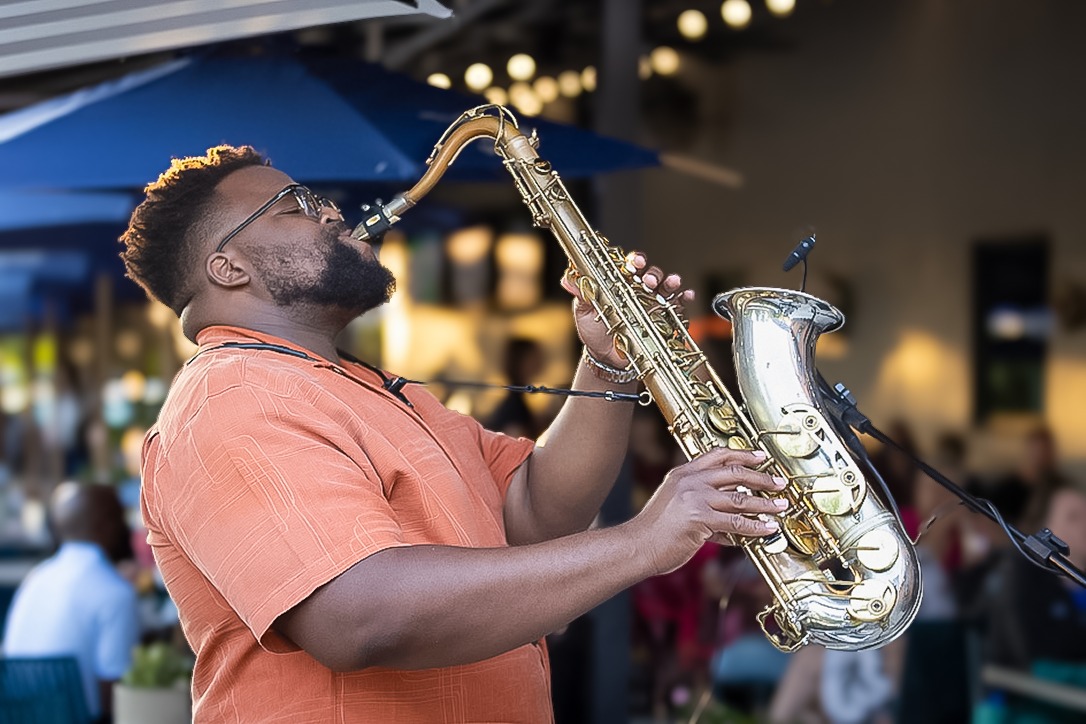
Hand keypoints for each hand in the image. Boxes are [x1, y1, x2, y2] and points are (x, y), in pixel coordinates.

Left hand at [562, 251, 694, 369]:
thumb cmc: (594, 331)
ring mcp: (653, 304)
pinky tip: (686, 296)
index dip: (634, 261)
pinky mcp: (663, 319)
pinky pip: (677, 307)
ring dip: (670, 282)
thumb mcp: (584, 311)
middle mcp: (638, 290)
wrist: (606, 359)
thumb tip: (567, 278)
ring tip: (672, 283)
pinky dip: (683, 299)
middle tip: (649, 280)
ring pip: (666, 288)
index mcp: (620, 284)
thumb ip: (581, 292)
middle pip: (650, 274)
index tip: (634, 263)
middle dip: (652, 273)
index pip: (629, 266)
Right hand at [627, 448, 787, 575]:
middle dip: (762, 478)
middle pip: (734, 472)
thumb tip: (731, 511)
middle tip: (779, 483)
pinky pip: (736, 522)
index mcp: (683, 473)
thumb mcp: (675, 504)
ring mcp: (695, 498)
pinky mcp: (700, 518)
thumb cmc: (655, 530)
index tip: (761, 457)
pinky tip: (768, 528)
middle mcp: (690, 481)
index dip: (743, 454)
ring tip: (781, 506)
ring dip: (766, 503)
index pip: (718, 455)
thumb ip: (702, 501)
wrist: (637, 546)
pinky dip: (756, 526)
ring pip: (740, 498)